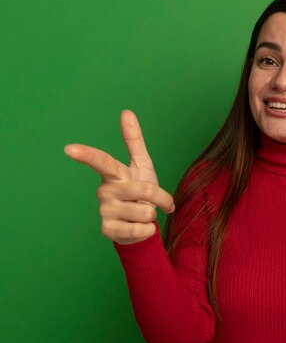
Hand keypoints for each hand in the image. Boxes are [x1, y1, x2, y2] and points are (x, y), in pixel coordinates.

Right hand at [64, 109, 174, 244]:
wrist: (141, 222)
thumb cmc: (140, 190)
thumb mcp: (142, 165)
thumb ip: (134, 140)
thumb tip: (126, 112)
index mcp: (113, 173)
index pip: (100, 161)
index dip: (86, 154)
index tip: (69, 149)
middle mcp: (104, 190)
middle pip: (144, 189)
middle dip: (159, 197)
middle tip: (154, 202)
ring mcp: (104, 211)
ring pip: (145, 211)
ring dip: (152, 215)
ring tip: (141, 213)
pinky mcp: (108, 230)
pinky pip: (140, 229)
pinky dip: (147, 229)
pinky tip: (137, 227)